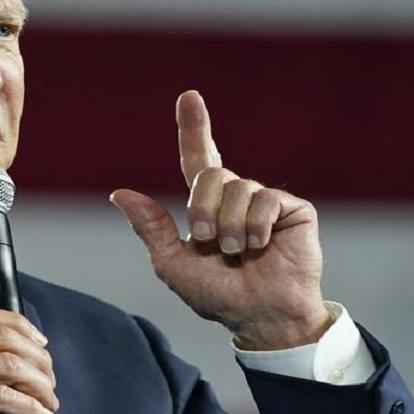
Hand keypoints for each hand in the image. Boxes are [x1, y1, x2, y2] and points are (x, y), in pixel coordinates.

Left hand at [110, 90, 330, 349]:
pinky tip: (262, 247)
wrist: (259, 317)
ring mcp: (266, 200)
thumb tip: (120, 193)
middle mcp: (237, 196)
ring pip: (237, 187)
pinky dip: (255, 227)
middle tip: (209, 242)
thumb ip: (150, 227)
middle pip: (209, 174)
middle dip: (201, 211)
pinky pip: (264, 199)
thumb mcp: (173, 264)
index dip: (194, 127)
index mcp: (208, 205)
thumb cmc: (217, 295)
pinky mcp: (293, 209)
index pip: (199, 157)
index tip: (189, 96)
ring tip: (239, 251)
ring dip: (229, 227)